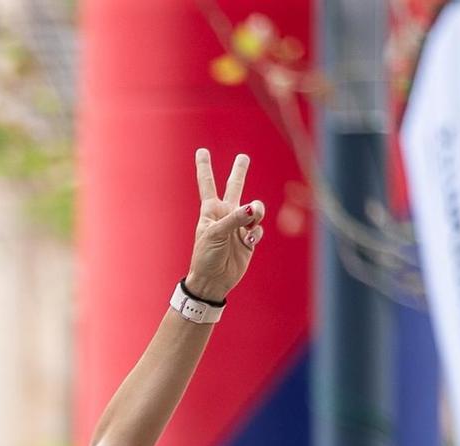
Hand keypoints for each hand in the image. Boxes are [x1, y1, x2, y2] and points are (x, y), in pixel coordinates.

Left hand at [186, 149, 264, 302]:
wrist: (213, 280)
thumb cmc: (206, 256)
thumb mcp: (216, 234)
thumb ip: (235, 218)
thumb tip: (254, 207)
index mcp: (210, 210)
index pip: (207, 184)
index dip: (204, 167)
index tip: (201, 151)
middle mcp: (225, 214)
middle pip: (234, 187)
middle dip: (239, 172)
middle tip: (243, 157)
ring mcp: (238, 225)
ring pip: (255, 208)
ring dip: (256, 213)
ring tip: (251, 223)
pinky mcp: (249, 237)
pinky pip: (258, 228)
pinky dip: (256, 233)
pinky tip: (249, 242)